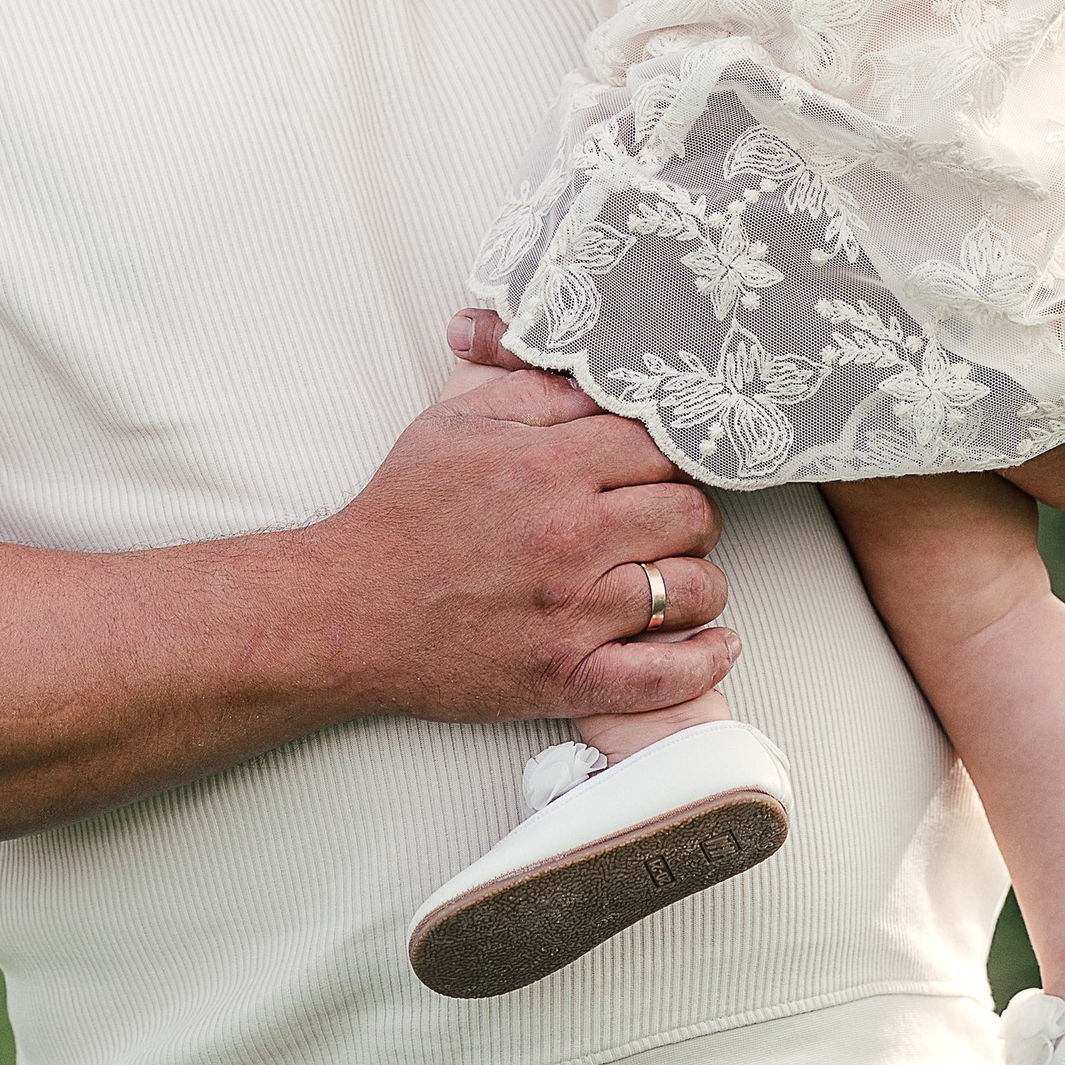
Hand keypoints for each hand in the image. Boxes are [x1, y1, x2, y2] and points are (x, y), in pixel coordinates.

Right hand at [309, 362, 737, 727]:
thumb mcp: (451, 425)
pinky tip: (715, 642)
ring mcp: (574, 613)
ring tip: (673, 576)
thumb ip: (531, 395)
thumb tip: (599, 387)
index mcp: (546, 469)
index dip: (664, 454)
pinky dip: (704, 659)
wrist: (349, 610)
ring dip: (695, 580)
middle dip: (688, 511)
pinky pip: (669, 676)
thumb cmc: (400, 513)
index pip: (657, 447)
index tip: (653, 469)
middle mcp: (571, 538)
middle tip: (664, 520)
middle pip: (690, 512)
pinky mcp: (568, 677)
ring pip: (694, 587)